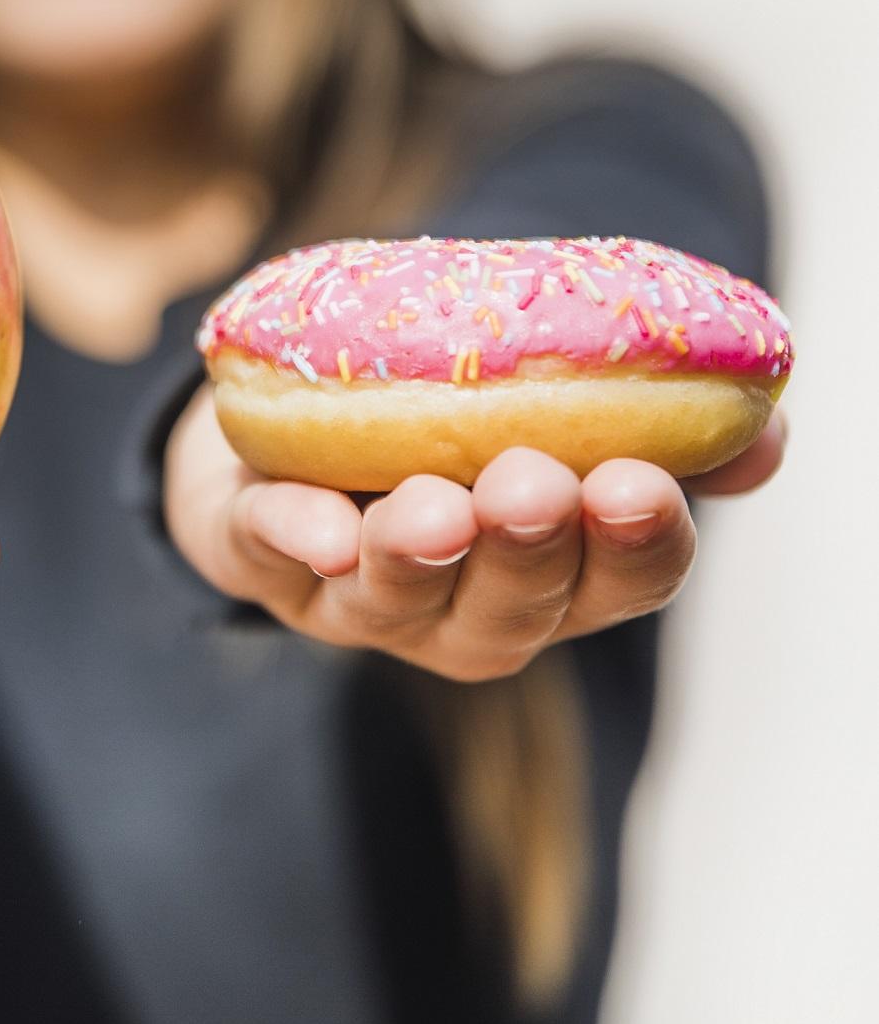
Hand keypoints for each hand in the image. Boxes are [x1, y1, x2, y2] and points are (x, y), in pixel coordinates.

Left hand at [164, 382, 787, 681]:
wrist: (293, 416)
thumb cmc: (448, 421)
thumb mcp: (552, 414)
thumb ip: (650, 424)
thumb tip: (765, 431)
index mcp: (548, 577)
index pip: (616, 583)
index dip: (634, 548)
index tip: (643, 489)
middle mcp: (458, 609)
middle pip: (506, 607)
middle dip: (525, 553)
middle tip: (534, 487)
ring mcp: (354, 597)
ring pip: (391, 598)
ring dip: (415, 557)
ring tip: (434, 507)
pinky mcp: (258, 553)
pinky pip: (267, 554)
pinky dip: (289, 539)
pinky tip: (315, 530)